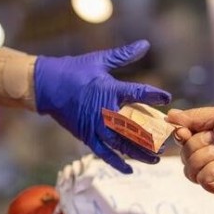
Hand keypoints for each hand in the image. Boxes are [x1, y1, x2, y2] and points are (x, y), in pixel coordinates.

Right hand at [34, 40, 170, 172]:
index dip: (154, 95)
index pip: (138, 93)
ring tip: (155, 158)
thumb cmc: (73, 70)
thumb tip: (145, 44)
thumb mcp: (99, 60)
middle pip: (135, 127)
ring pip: (122, 144)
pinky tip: (130, 169)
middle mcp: (105, 111)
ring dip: (140, 152)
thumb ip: (123, 55)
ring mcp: (95, 126)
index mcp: (110, 90)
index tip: (167, 98)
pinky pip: (104, 153)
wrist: (46, 86)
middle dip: (153, 135)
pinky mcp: (86, 136)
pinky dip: (116, 162)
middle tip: (167, 141)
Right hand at [167, 104, 213, 196]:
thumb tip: (169, 115)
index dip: (180, 134)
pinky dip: (212, 170)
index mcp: (213, 136)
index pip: (184, 138)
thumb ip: (194, 117)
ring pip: (189, 168)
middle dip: (197, 143)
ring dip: (204, 156)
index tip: (183, 131)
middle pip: (183, 153)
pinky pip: (202, 180)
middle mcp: (212, 154)